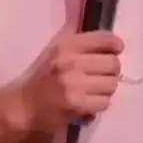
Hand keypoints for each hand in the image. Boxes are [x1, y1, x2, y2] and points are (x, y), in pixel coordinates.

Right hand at [4, 27, 123, 133]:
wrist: (26, 105)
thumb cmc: (44, 75)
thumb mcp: (57, 49)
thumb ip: (79, 40)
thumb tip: (108, 38)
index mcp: (67, 44)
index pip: (105, 39)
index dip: (116, 45)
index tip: (116, 50)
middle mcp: (71, 61)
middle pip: (113, 63)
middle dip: (112, 70)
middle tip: (103, 74)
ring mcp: (74, 84)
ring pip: (112, 84)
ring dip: (107, 88)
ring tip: (95, 89)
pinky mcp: (77, 104)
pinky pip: (105, 102)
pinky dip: (100, 103)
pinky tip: (90, 101)